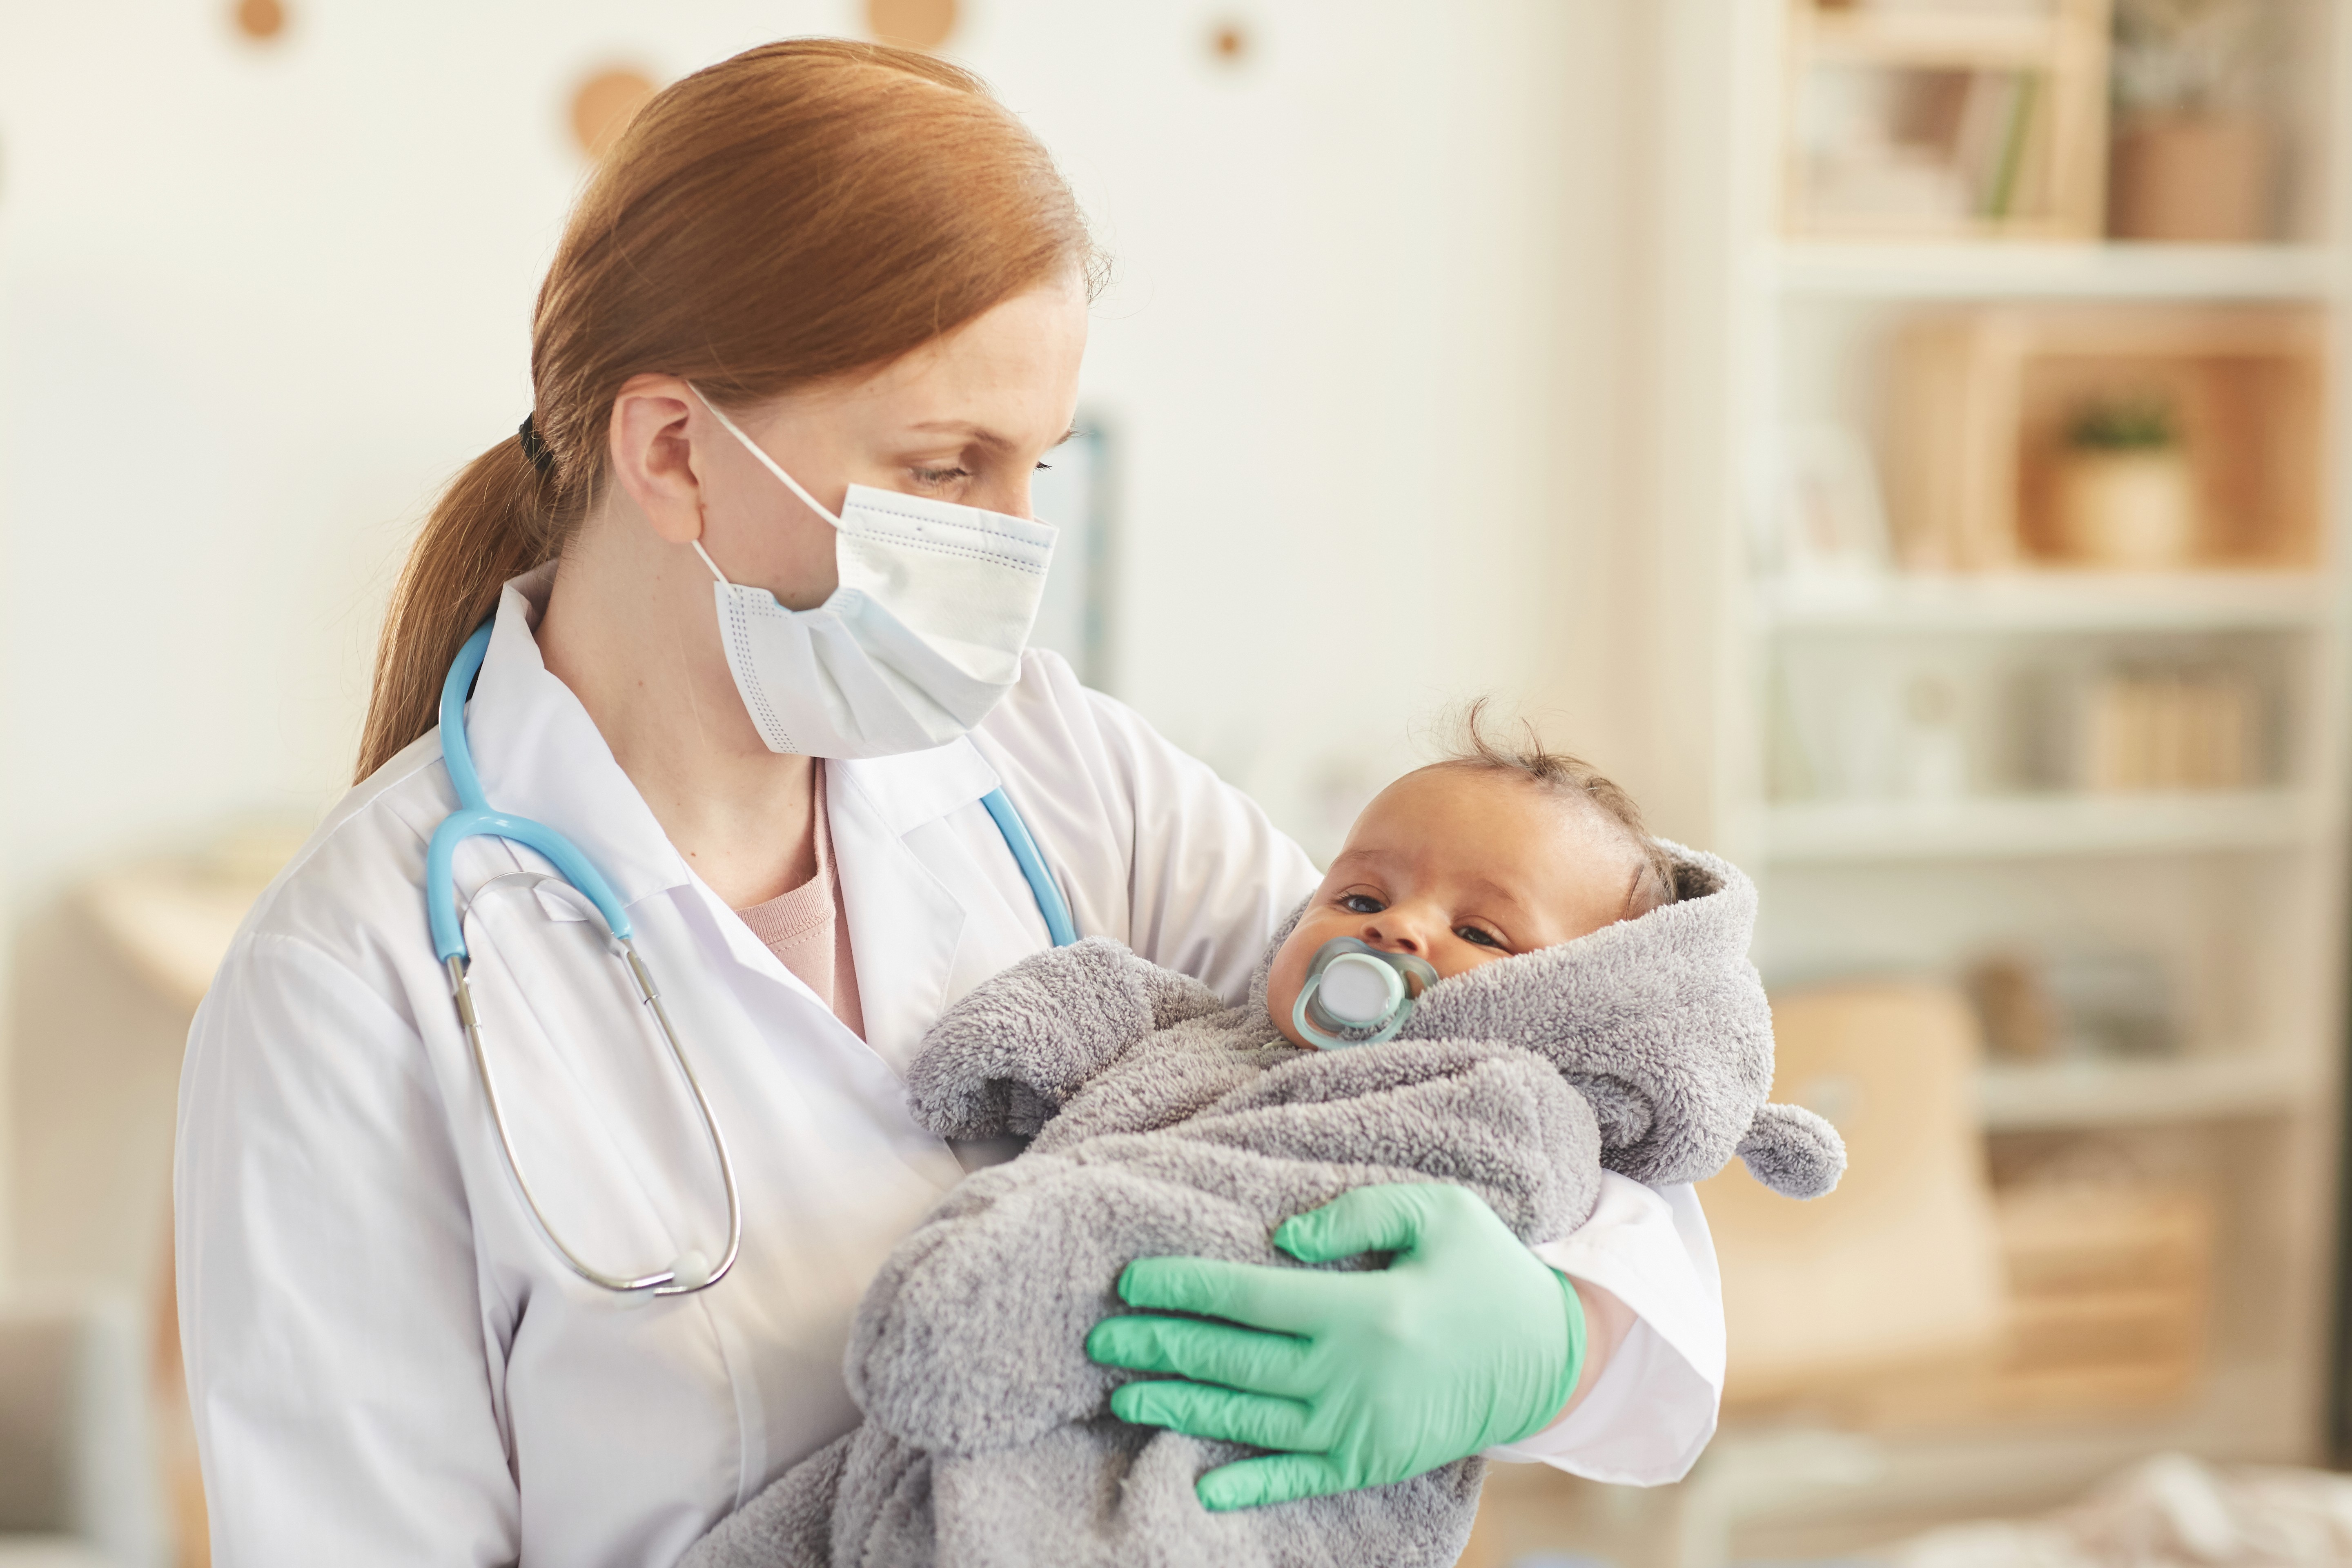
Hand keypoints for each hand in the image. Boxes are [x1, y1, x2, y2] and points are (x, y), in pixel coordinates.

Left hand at [1084, 1183, 1584, 1509]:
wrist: (1550, 1359)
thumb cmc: (1489, 1273)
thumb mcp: (1441, 1213)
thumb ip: (1359, 1213)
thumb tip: (1284, 1240)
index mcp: (1364, 1310)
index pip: (1249, 1297)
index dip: (1184, 1287)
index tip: (1131, 1279)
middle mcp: (1352, 1375)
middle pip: (1233, 1360)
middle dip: (1159, 1348)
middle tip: (1098, 1338)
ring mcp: (1358, 1428)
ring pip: (1249, 1419)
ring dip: (1180, 1407)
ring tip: (1122, 1396)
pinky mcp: (1370, 1462)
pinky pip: (1296, 1478)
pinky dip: (1245, 1485)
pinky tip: (1197, 1484)